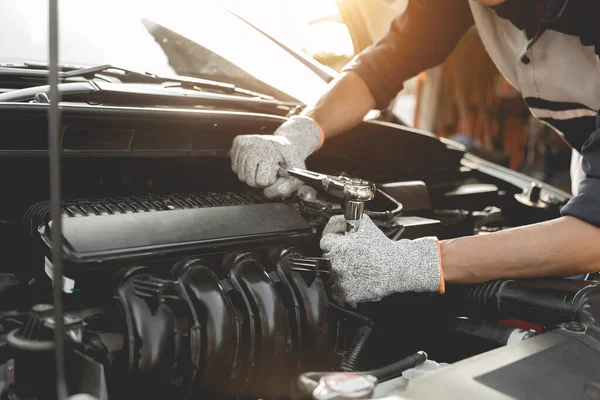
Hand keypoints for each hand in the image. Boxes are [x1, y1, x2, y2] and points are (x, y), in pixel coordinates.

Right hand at [230, 116, 322, 198]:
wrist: (286, 143)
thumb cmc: (290, 160)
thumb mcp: (295, 176)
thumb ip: (283, 189)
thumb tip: (266, 193)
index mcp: (270, 151)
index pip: (262, 181)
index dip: (270, 181)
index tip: (276, 172)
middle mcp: (255, 144)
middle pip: (250, 180)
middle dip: (260, 180)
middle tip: (269, 170)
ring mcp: (245, 142)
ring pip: (241, 176)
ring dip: (252, 175)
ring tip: (262, 166)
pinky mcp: (238, 141)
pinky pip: (235, 168)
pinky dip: (244, 169)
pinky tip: (254, 162)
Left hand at [320, 215, 442, 306]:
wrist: (396, 268)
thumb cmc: (383, 248)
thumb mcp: (365, 224)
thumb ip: (347, 219)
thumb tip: (338, 220)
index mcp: (340, 246)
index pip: (325, 241)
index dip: (333, 241)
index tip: (339, 244)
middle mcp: (338, 263)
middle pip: (327, 258)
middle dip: (337, 256)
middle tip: (350, 257)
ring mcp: (341, 280)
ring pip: (331, 275)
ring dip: (339, 272)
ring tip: (354, 270)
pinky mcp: (347, 293)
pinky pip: (337, 292)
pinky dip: (344, 288)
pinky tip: (355, 281)